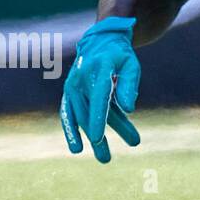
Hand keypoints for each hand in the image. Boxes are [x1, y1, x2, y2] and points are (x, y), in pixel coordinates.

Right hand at [60, 16, 140, 163]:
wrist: (100, 40)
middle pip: (90, 112)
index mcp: (99, 68)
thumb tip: (129, 110)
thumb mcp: (131, 65)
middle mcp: (81, 78)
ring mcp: (73, 85)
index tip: (97, 138)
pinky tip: (77, 148)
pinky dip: (70, 129)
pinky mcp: (70, 91)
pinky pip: (68, 112)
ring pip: (81, 116)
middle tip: (107, 159)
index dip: (97, 119)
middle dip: (99, 137)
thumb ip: (130, 86)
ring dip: (91, 137)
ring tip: (104, 158)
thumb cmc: (120, 55)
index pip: (99, 97)